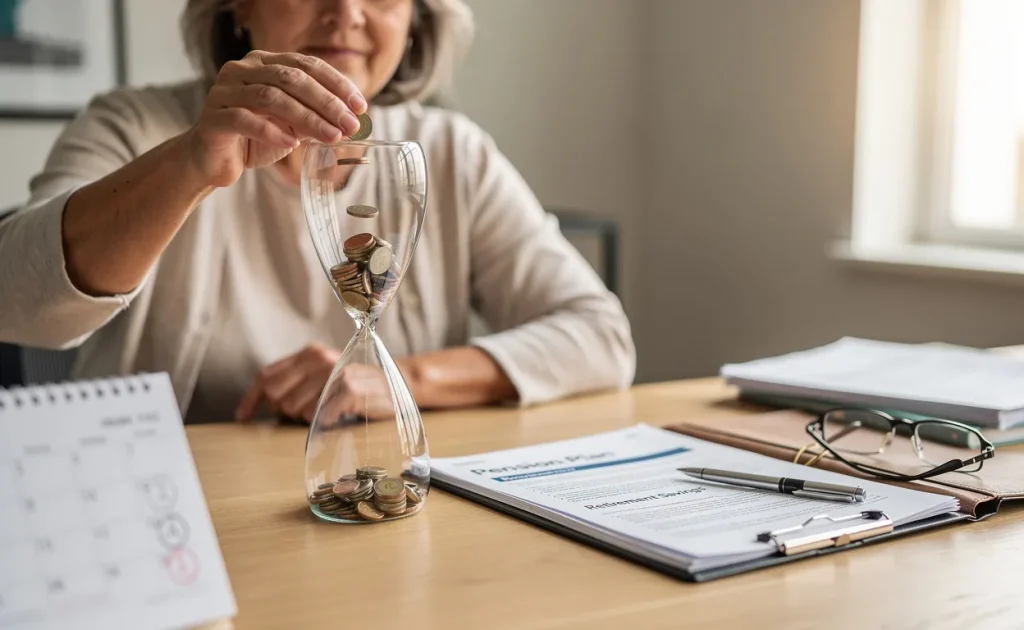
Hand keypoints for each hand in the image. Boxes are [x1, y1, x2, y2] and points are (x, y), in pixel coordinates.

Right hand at [182, 50, 366, 188]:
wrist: (214, 161)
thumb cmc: (255, 139)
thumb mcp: (293, 126)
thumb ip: (316, 117)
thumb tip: (352, 121)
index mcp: (263, 62)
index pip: (306, 65)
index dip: (336, 84)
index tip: (360, 106)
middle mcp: (241, 69)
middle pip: (291, 78)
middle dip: (326, 102)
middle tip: (350, 124)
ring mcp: (224, 91)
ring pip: (270, 97)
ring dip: (307, 118)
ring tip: (331, 136)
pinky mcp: (213, 118)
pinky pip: (245, 120)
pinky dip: (271, 132)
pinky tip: (291, 144)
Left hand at [234, 343, 394, 423]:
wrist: (399, 382)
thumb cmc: (357, 383)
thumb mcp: (325, 372)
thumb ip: (297, 380)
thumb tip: (264, 400)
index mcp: (310, 353)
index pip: (267, 376)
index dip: (251, 399)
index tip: (242, 417)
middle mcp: (320, 359)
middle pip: (277, 396)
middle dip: (284, 411)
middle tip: (305, 412)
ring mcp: (335, 375)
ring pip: (296, 410)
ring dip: (307, 418)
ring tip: (327, 410)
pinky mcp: (349, 392)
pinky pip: (320, 418)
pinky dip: (326, 422)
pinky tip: (337, 416)